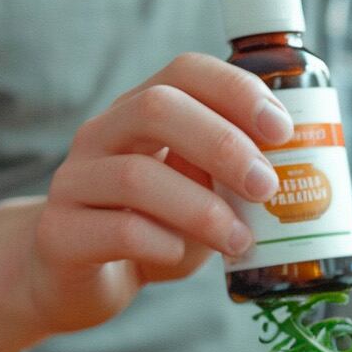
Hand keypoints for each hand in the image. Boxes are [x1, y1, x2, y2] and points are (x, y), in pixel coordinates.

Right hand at [0, 53, 292, 351]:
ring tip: (241, 240)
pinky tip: (181, 256)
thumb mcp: (198, 196)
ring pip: (136, 176)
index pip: (185, 72)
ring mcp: (74, 182)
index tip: (282, 130)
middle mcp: (101, 135)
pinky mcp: (60, 235)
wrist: (73, 279)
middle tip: (267, 187)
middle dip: (223, 144)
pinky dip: (162, 243)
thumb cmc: (151, 229)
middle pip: (156, 108)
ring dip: (203, 209)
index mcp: (139, 113)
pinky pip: (117, 230)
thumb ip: (230, 179)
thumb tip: (290, 173)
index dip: (237, 91)